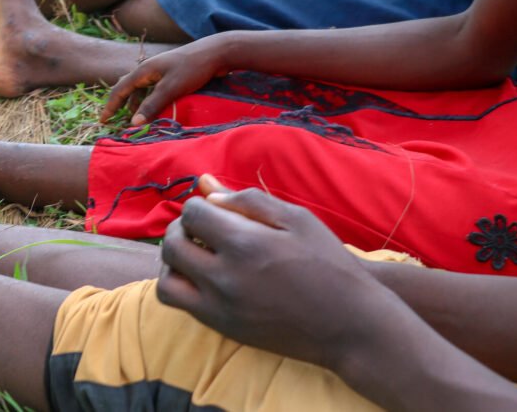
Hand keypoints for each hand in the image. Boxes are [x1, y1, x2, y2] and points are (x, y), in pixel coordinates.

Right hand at [101, 37, 227, 124]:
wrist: (216, 52)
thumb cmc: (192, 69)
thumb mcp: (170, 89)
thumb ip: (151, 105)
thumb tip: (133, 123)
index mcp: (143, 70)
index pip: (119, 89)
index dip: (110, 106)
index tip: (103, 121)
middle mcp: (148, 69)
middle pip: (128, 88)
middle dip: (121, 105)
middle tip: (115, 121)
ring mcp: (160, 71)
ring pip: (141, 90)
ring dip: (136, 105)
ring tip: (135, 120)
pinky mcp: (171, 74)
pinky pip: (153, 90)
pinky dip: (149, 101)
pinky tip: (154, 109)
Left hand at [157, 179, 389, 368]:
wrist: (349, 325)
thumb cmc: (328, 264)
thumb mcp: (297, 218)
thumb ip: (248, 200)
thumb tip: (207, 189)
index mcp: (245, 244)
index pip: (192, 214)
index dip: (200, 205)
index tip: (216, 210)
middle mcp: (225, 277)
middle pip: (172, 244)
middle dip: (181, 229)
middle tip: (202, 228)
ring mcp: (220, 307)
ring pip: (167, 280)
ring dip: (174, 261)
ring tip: (197, 253)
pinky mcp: (223, 328)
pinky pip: (181, 304)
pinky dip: (183, 286)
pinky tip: (207, 276)